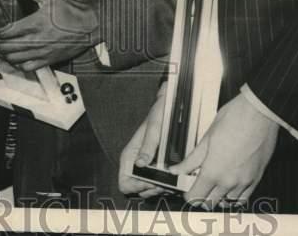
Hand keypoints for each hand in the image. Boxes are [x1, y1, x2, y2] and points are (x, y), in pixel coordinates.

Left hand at [0, 0, 98, 70]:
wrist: (90, 26)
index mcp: (34, 24)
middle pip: (6, 47)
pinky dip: (17, 64)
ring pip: (14, 59)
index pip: (5, 32)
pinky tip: (14, 58)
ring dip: (2, 54)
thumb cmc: (71, 12)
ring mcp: (42, 52)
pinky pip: (27, 67)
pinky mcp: (48, 60)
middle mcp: (36, 41)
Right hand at [119, 82, 171, 197]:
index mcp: (129, 155)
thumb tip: (140, 163)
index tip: (151, 182)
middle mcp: (136, 163)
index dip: (137, 187)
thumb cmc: (159, 113)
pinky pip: (156, 183)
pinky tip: (172, 178)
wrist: (169, 106)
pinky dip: (164, 184)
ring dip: (157, 189)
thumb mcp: (154, 128)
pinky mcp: (156, 166)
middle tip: (163, 183)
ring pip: (147, 189)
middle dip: (149, 190)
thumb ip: (148, 145)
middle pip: (136, 189)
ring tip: (169, 181)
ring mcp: (146, 166)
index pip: (124, 183)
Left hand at [170, 93, 278, 208]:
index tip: (187, 190)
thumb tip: (177, 169)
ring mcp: (244, 181)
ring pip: (227, 201)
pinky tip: (230, 187)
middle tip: (198, 185)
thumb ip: (191, 159)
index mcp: (213, 171)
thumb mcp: (207, 138)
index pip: (196, 197)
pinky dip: (235, 196)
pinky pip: (244, 198)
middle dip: (202, 196)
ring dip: (218, 196)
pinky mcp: (256, 178)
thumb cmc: (234, 119)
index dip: (189, 195)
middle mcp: (229, 181)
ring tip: (214, 184)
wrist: (258, 113)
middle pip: (210, 202)